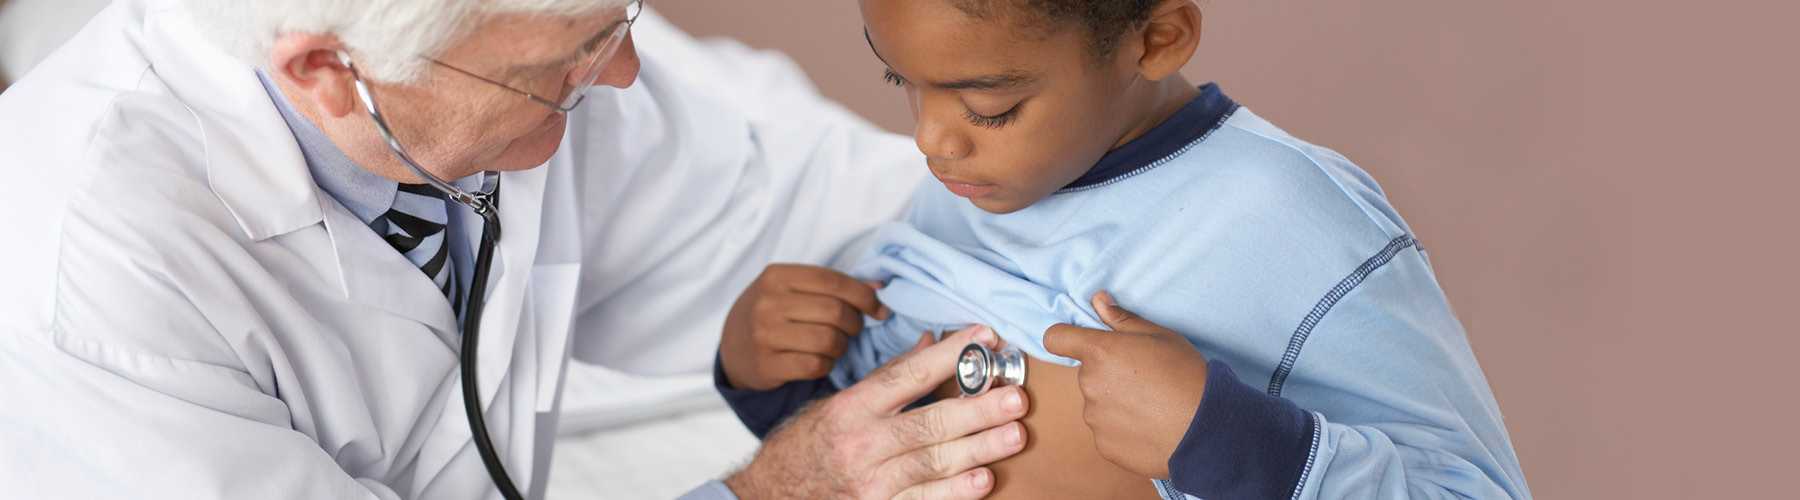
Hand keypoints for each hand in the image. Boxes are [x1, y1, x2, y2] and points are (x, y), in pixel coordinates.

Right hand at [720, 264, 889, 389]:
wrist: (733, 346)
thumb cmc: (774, 312)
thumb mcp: (794, 289)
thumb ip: (835, 287)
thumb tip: (881, 290)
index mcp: (776, 276)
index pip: (834, 281)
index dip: (865, 296)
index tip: (879, 309)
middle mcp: (767, 302)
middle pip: (835, 311)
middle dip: (855, 323)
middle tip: (853, 329)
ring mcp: (764, 335)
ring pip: (828, 340)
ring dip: (842, 345)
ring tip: (835, 344)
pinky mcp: (766, 365)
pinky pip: (815, 365)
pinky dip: (827, 364)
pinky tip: (820, 359)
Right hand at [725, 326, 1029, 499]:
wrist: (770, 497)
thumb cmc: (808, 446)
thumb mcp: (838, 405)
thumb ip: (887, 377)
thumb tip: (931, 343)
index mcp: (850, 408)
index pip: (906, 376)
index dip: (948, 356)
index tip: (985, 339)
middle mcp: (859, 444)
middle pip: (927, 422)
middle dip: (976, 409)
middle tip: (1016, 397)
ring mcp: (869, 483)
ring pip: (931, 463)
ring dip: (978, 448)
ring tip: (1015, 435)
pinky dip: (954, 493)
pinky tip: (983, 481)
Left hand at [1042, 291, 1207, 478]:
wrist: (1205, 428)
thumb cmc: (1186, 375)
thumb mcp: (1160, 336)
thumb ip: (1122, 319)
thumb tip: (1098, 299)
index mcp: (1100, 352)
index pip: (1056, 338)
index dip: (1064, 337)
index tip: (1075, 341)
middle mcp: (1089, 384)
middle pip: (1087, 373)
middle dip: (1107, 373)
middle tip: (1142, 379)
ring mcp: (1095, 418)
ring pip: (1097, 403)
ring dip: (1115, 403)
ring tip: (1150, 406)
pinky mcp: (1103, 445)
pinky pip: (1106, 431)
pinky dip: (1122, 429)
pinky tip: (1148, 426)